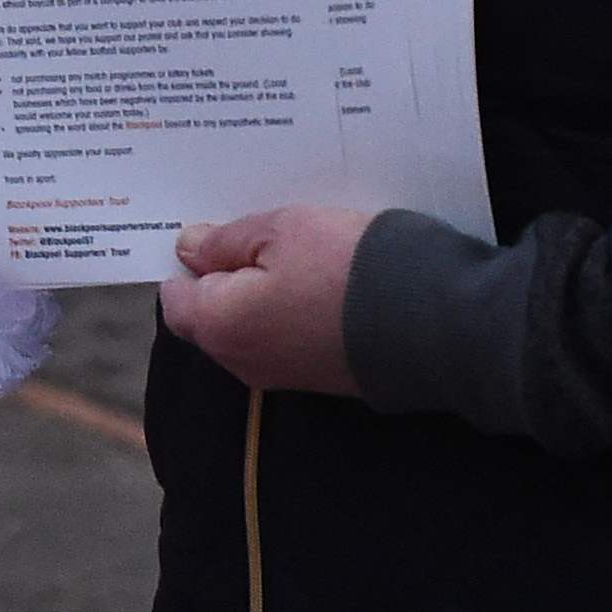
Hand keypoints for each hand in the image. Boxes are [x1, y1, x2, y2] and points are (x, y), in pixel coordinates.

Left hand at [159, 205, 373, 395]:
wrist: (436, 323)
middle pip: (214, 313)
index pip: (176, 296)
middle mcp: (242, 362)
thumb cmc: (348, 268)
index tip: (219, 233)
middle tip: (267, 237)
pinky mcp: (323, 380)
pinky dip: (296, 312)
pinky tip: (326, 285)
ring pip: (255, 326)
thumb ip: (227, 242)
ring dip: (267, 293)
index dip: (192, 262)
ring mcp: (285, 376)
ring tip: (303, 255)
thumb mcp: (281, 231)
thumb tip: (188, 249)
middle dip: (229, 276)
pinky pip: (291, 339)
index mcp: (217, 326)